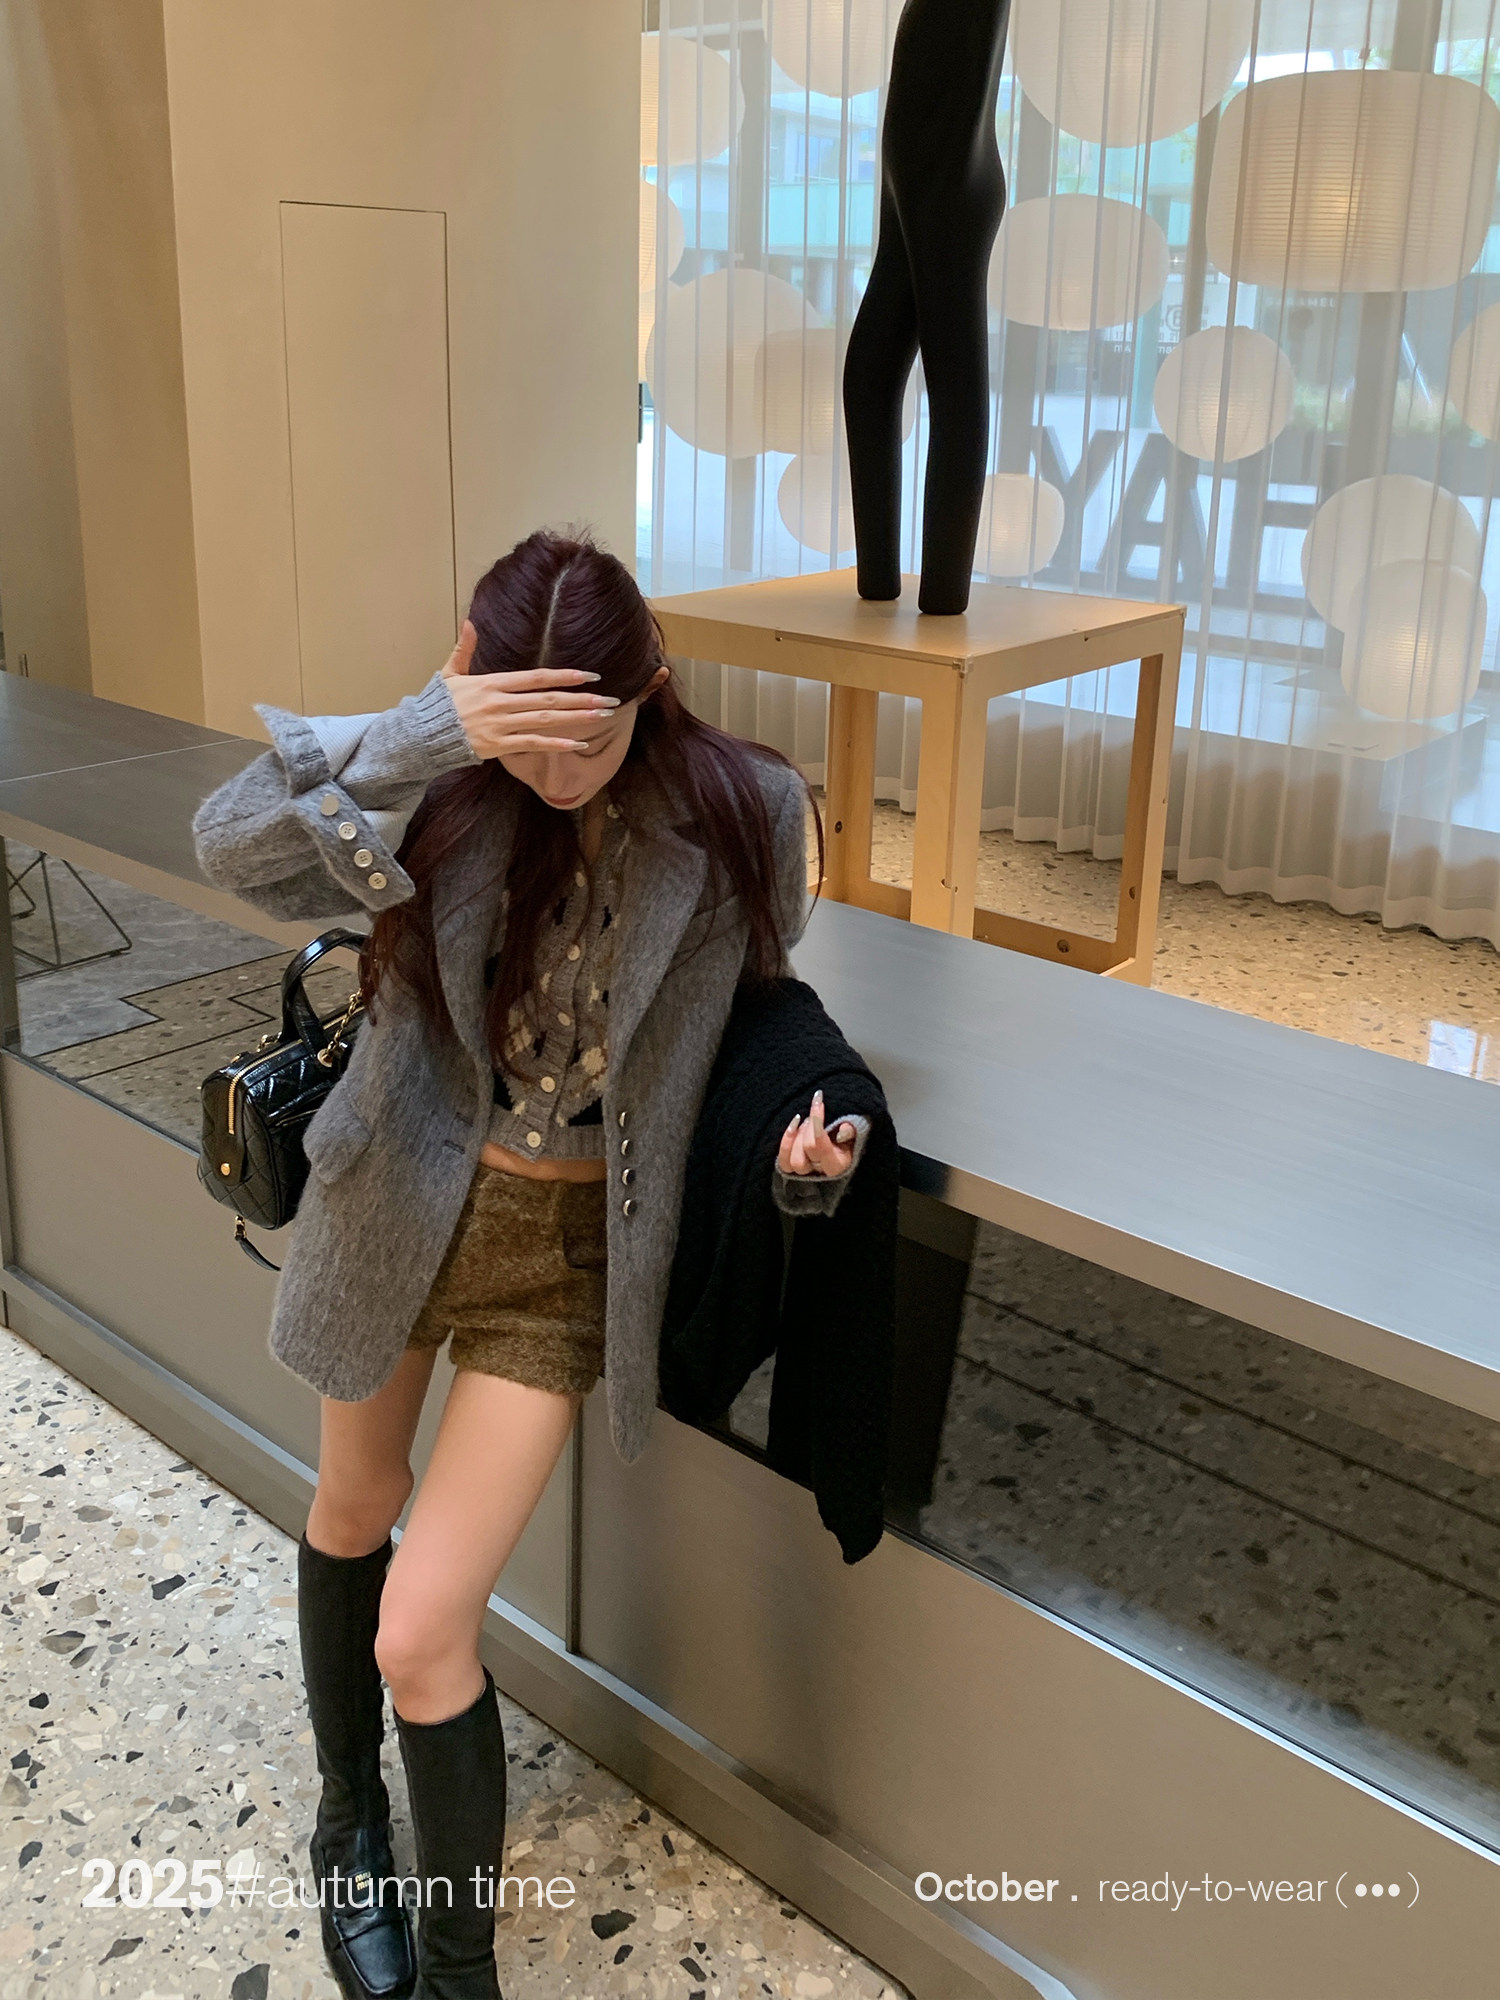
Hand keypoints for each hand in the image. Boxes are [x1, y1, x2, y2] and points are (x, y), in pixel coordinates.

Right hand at [439, 619, 619, 759]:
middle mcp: (500, 702)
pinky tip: (578, 743)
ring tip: (602, 716)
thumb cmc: (438, 705)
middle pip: (548, 698)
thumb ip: (464, 648)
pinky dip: (556, 744)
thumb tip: (469, 622)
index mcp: (492, 683)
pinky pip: (533, 744)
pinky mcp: (498, 745)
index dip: (565, 676)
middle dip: (582, 699)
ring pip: (545, 720)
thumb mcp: (450, 673)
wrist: (421, 735)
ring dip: (577, 718)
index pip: (536, 677)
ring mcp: (500, 725)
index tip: (590, 675)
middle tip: (610, 699)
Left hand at [777, 1090, 857, 1178]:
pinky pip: (784, 1161)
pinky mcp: (793, 1168)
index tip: (818, 1101)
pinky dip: (786, 1142)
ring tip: (805, 1121)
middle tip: (814, 1114)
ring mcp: (806, 1171)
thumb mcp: (856, 1129)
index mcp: (839, 1165)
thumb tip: (842, 1133)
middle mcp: (822, 1172)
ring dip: (796, 1136)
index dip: (817, 1124)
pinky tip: (793, 1124)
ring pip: (794, 1161)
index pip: (822, 1148)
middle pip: (807, 1151)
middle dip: (808, 1127)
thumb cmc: (848, 1133)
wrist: (839, 1138)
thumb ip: (851, 1131)